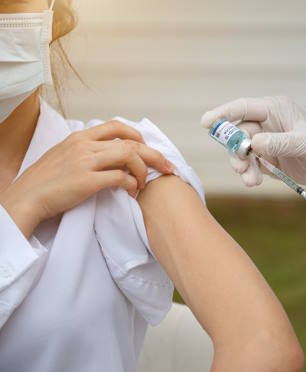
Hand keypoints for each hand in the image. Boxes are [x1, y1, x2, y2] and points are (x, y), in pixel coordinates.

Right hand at [0, 121, 173, 237]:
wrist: (26, 199)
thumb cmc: (44, 182)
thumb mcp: (64, 156)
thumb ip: (86, 152)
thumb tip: (110, 158)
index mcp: (79, 137)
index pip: (116, 127)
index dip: (138, 136)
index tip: (148, 148)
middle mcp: (84, 145)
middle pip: (130, 141)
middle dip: (154, 154)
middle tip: (167, 166)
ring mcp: (86, 161)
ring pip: (129, 156)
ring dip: (144, 171)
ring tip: (144, 184)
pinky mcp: (87, 181)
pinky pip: (121, 177)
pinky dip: (132, 184)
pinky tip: (132, 191)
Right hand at [201, 96, 305, 186]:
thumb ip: (281, 143)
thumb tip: (254, 144)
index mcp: (275, 110)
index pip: (242, 108)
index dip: (223, 114)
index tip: (206, 123)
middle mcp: (268, 124)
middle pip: (238, 134)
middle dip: (235, 151)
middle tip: (240, 166)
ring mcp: (268, 143)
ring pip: (243, 153)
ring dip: (242, 166)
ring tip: (251, 180)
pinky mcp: (270, 160)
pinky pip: (252, 166)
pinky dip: (250, 174)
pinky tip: (255, 182)